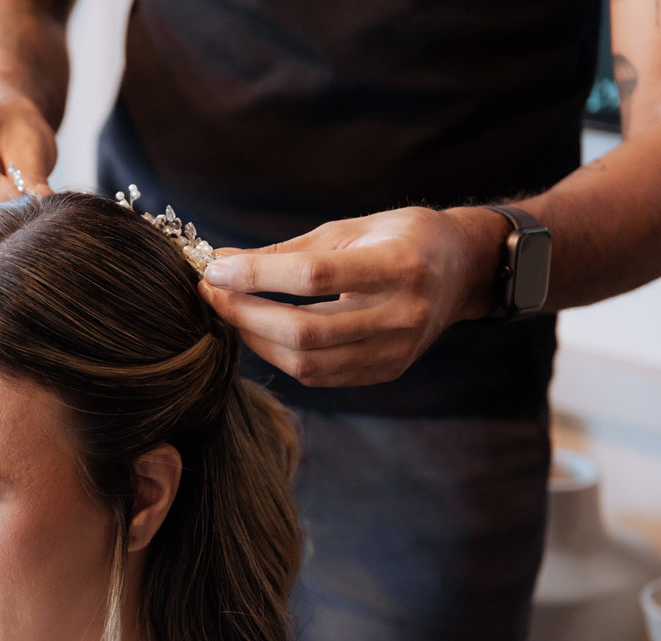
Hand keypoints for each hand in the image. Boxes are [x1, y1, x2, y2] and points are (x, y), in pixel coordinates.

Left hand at [197, 206, 502, 387]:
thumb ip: (285, 251)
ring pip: (307, 362)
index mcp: (398, 265)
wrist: (462, 269)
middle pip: (304, 330)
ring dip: (256, 339)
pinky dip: (282, 356)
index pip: (312, 276)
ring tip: (232, 312)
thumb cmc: (401, 238)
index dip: (256, 275)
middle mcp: (402, 313)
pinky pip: (320, 376)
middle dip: (245, 313)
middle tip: (213, 292)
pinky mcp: (387, 370)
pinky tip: (262, 332)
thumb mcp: (349, 229)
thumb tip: (223, 262)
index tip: (215, 268)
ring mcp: (397, 350)